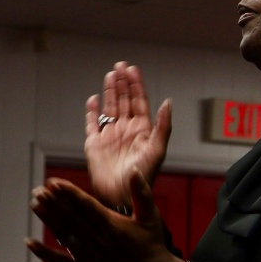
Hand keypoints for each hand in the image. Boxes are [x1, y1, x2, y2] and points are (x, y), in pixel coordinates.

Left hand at [27, 167, 184, 261]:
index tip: (53, 182)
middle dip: (52, 202)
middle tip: (37, 189)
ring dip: (47, 219)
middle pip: (70, 218)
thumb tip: (133, 170)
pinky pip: (60, 261)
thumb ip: (141, 193)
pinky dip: (44, 252)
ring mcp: (89, 257)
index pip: (85, 205)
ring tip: (34, 204)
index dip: (68, 193)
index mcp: (113, 225)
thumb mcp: (151, 217)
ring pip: (63, 235)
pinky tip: (29, 242)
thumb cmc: (152, 245)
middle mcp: (98, 240)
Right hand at [84, 62, 170, 207]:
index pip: (139, 101)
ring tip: (110, 75)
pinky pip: (92, 123)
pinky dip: (92, 111)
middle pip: (124, 100)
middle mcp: (126, 130)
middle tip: (120, 66)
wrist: (122, 195)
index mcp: (142, 130)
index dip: (136, 85)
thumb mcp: (157, 150)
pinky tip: (94, 99)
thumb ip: (163, 126)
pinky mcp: (94, 144)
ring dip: (110, 91)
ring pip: (109, 108)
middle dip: (123, 83)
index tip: (132, 69)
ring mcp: (110, 136)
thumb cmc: (143, 176)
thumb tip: (168, 102)